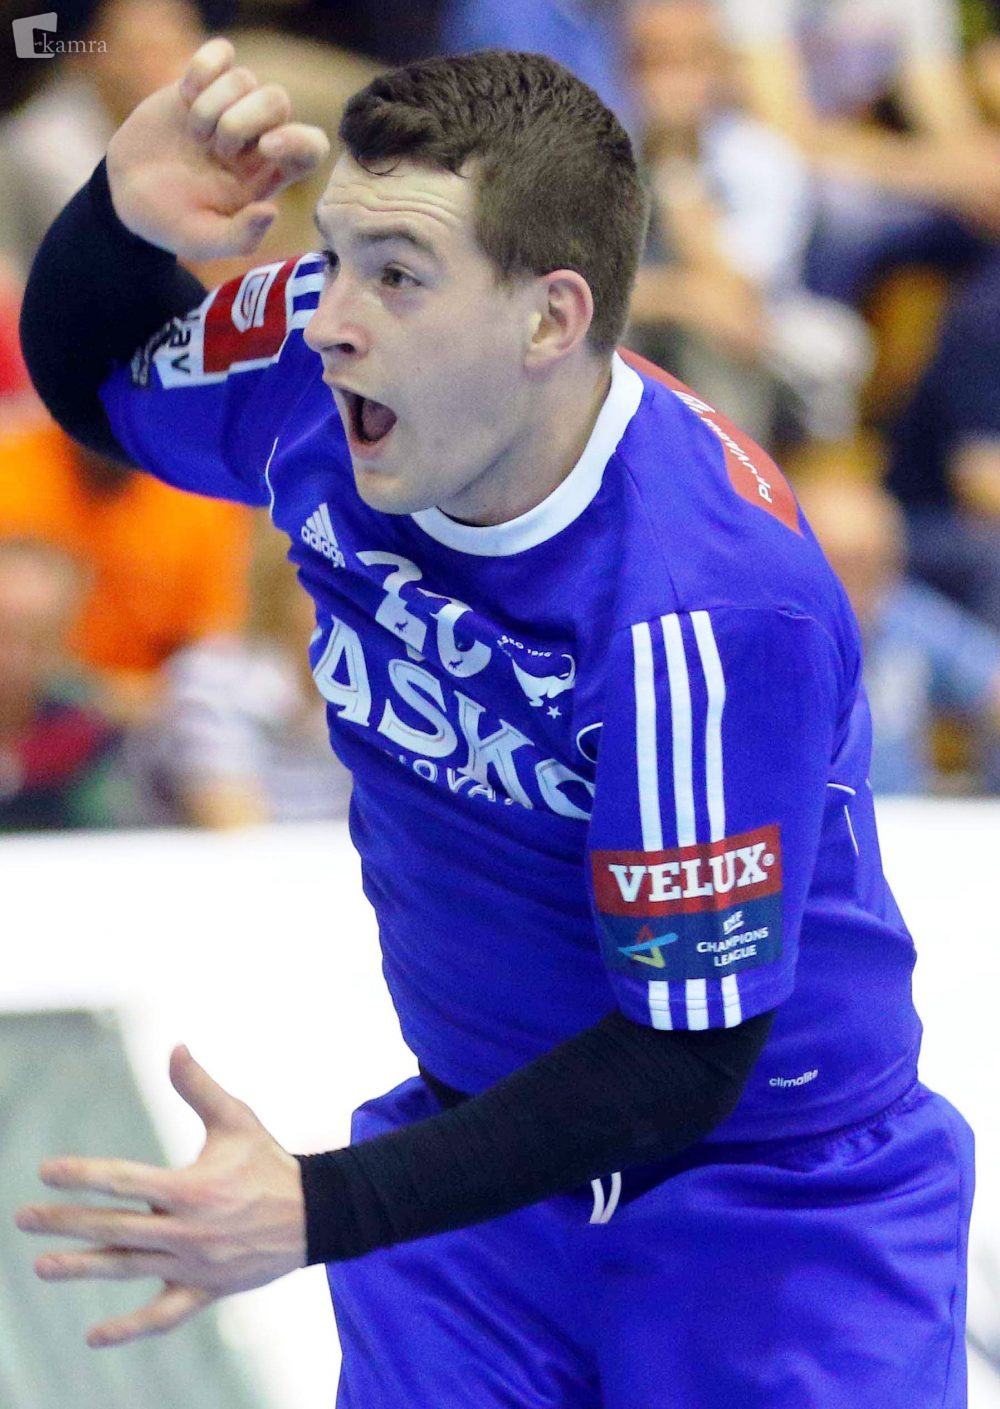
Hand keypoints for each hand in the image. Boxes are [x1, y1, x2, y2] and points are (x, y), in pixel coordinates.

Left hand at [15, 1045, 306, 1347]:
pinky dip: (128, 1329)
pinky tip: (93, 1336)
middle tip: (25, 1217)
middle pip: (114, 1227)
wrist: (315, 1214)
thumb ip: (199, 1087)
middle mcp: (187, 1230)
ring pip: (128, 1269)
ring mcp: (193, 1265)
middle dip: (66, 1222)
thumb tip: (175, 1047)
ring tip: (41, 1267)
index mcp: (191, 1188)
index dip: (83, 1174)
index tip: (47, 1170)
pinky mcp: (205, 1290)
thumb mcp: (237, 1120)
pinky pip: (162, 1316)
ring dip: (82, 1268)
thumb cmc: (269, 1162)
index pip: (124, 1180)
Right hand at [106, 36, 329, 260]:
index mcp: (267, 175)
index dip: (299, 140)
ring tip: (194, 135)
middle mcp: (254, 137)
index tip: (266, 148)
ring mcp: (228, 106)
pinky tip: (185, 95)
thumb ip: (240, 237)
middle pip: (278, 101)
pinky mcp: (200, 83)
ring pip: (245, 78)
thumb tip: (271, 211)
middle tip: (216, 149)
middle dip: (244, 120)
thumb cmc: (171, 221)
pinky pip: (221, 53)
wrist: (126, 192)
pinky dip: (204, 67)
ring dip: (213, 105)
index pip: (311, 146)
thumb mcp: (203, 242)